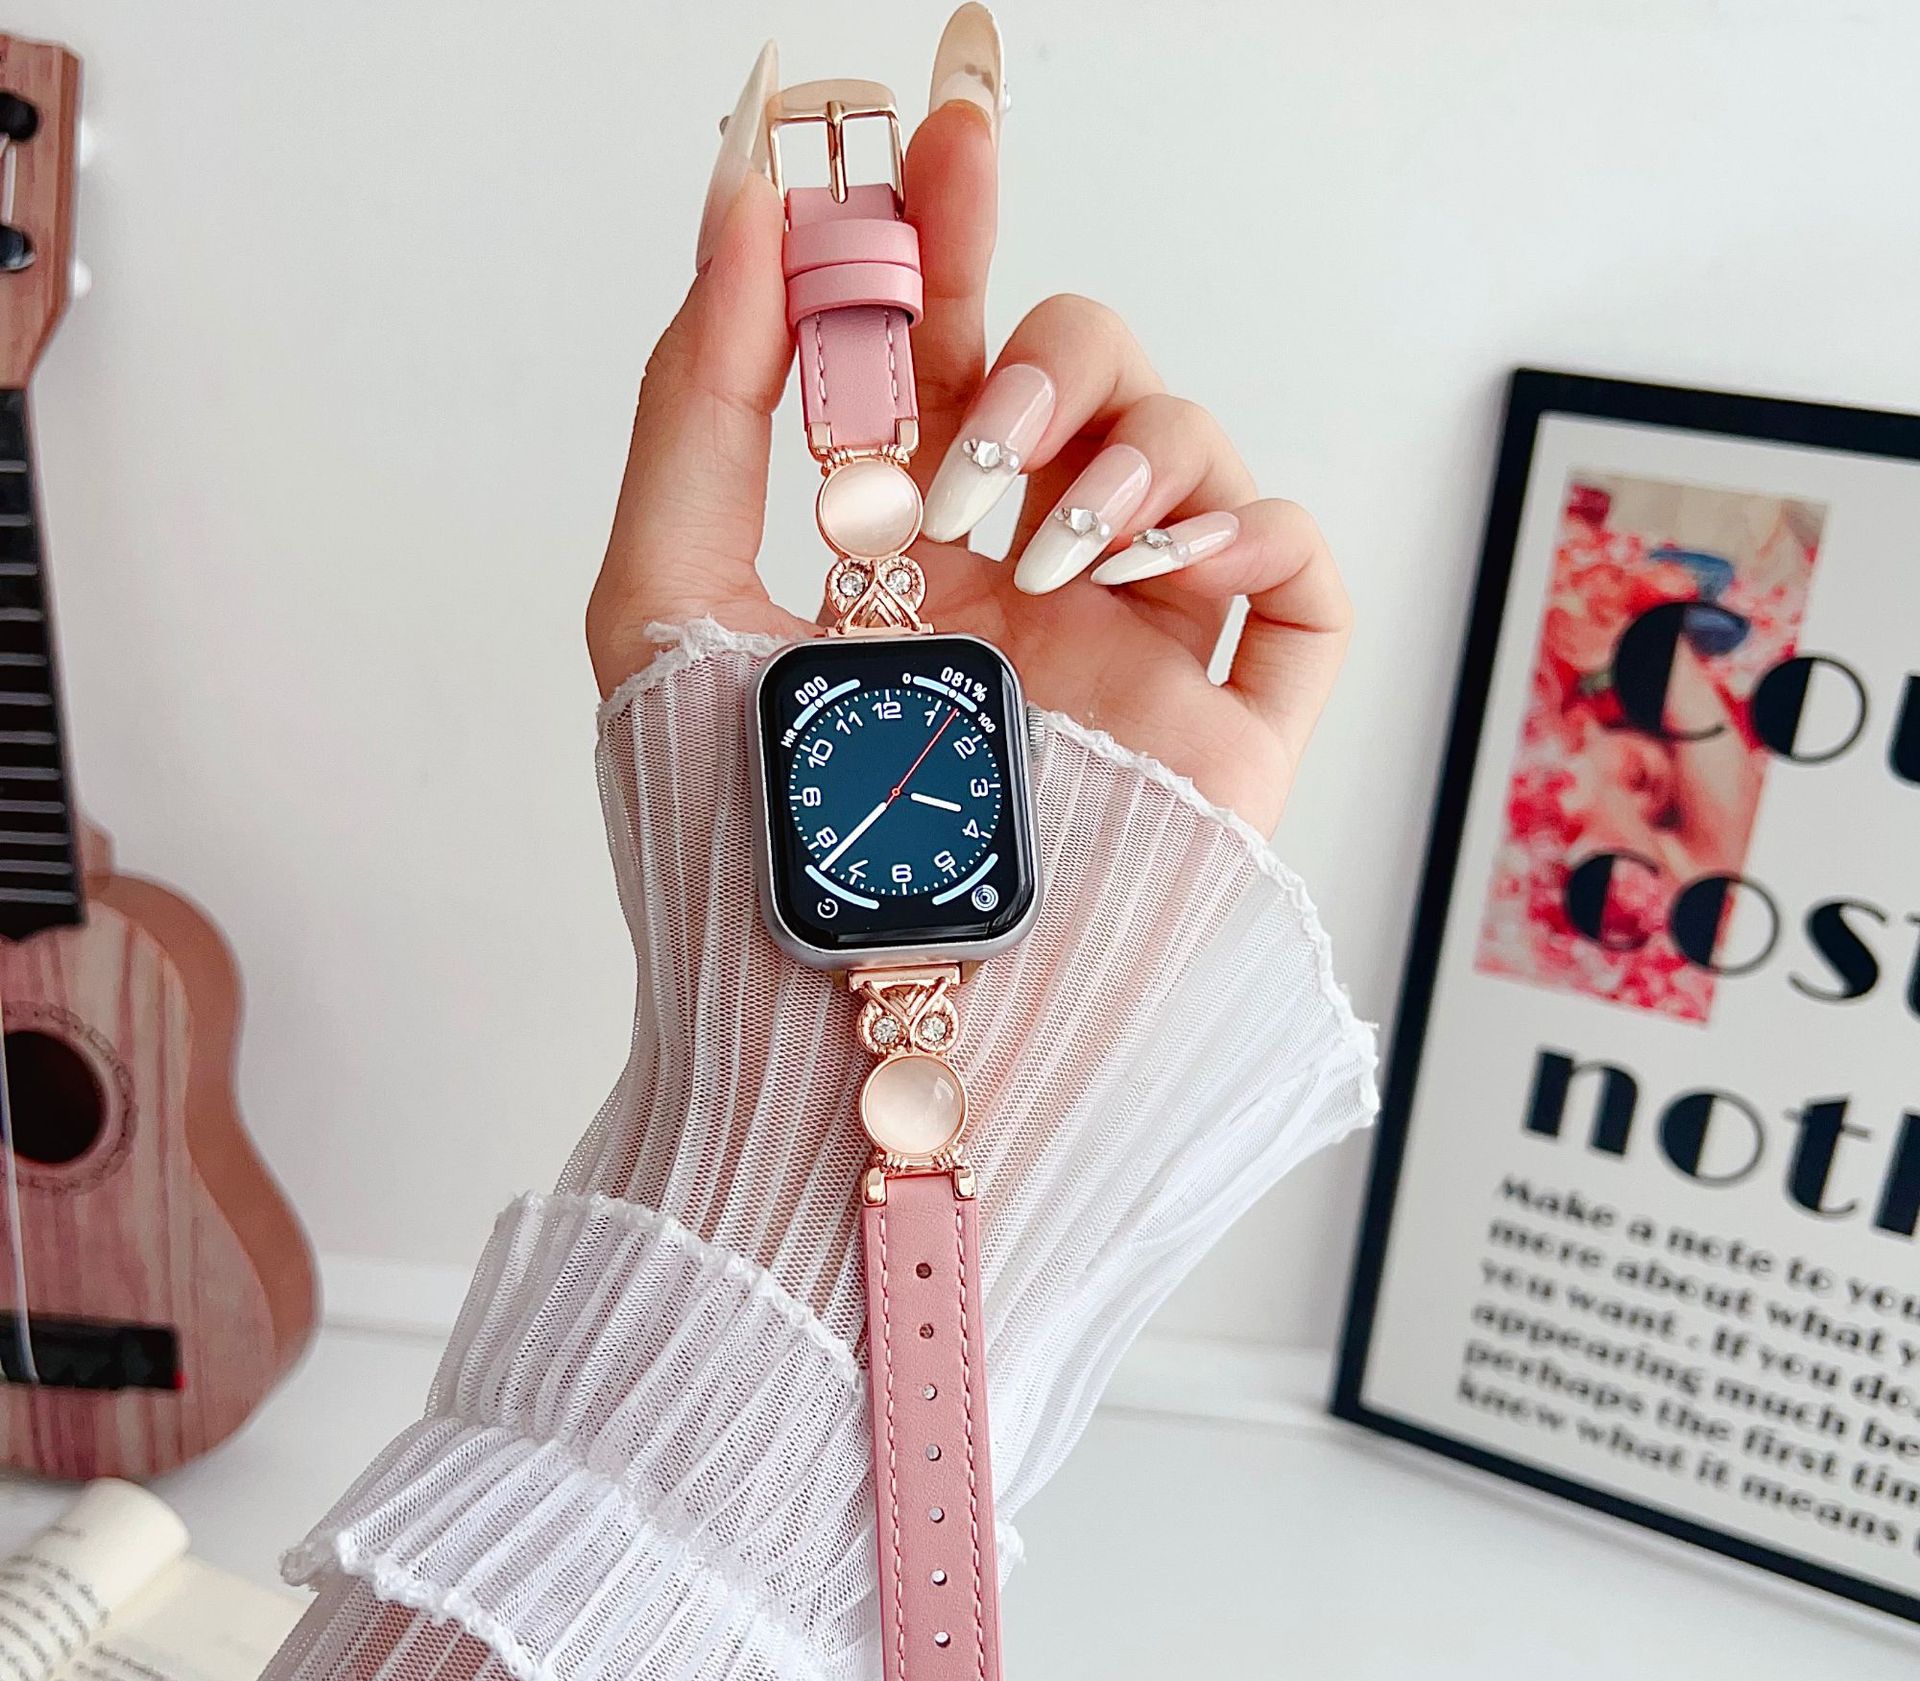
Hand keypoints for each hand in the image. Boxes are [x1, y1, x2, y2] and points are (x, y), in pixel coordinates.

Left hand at [587, 72, 1350, 838]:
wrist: (853, 1036)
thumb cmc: (747, 851)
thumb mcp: (666, 603)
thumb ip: (697, 400)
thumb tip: (743, 201)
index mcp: (901, 557)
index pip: (945, 356)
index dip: (952, 232)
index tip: (943, 127)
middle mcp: (1023, 592)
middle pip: (1092, 377)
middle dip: (1049, 350)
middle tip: (980, 440)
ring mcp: (1130, 658)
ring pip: (1194, 455)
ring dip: (1132, 449)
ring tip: (1047, 544)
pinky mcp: (1223, 733)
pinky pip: (1301, 582)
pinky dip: (1252, 533)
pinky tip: (1156, 574)